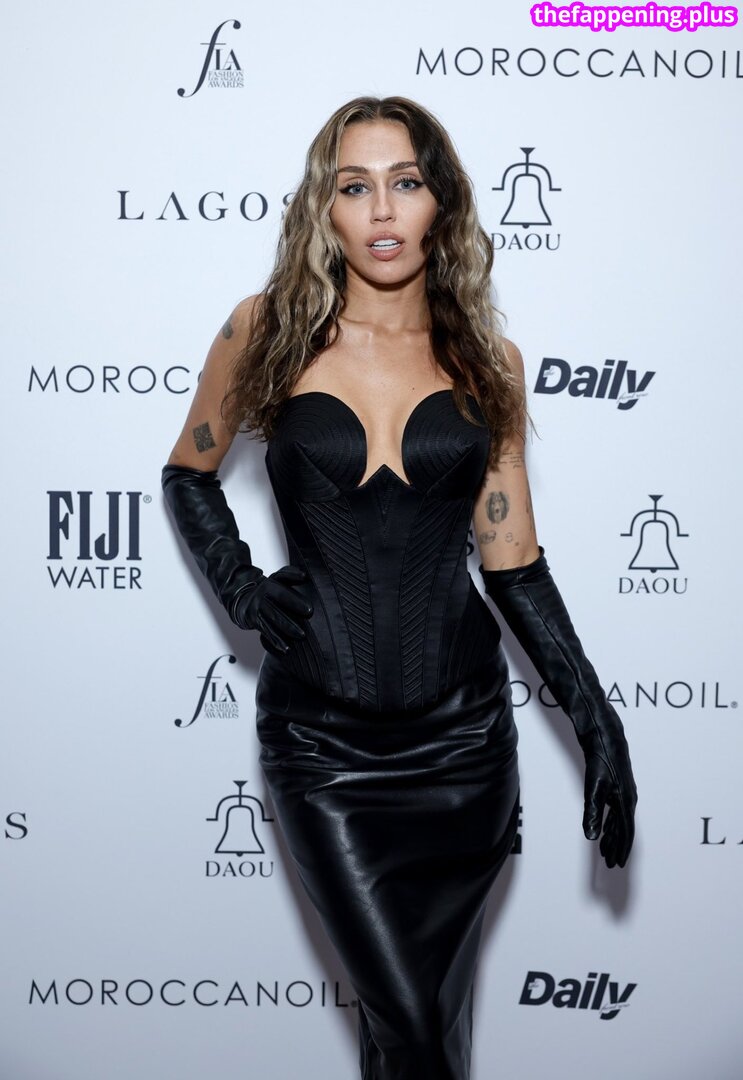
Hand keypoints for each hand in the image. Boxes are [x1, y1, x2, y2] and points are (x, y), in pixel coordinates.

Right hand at [233, 565, 313, 653]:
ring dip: (287, 629)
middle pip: (276, 608)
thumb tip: (304, 576)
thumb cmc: (268, 588)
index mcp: (268, 585)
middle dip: (293, 614)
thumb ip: (290, 574)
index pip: (283, 593)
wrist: (243, 597)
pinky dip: (276, 641)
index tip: (310, 609)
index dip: (296, 600)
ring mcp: (256, 610)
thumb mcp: (277, 577)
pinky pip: (267, 632)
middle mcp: (260, 598)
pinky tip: (287, 648)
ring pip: (272, 621)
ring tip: (302, 635)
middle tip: (308, 620)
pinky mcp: (254, 622)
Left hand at [582, 751, 636, 869]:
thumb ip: (592, 813)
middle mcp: (629, 799)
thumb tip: (591, 837)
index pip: (626, 833)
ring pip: (620, 821)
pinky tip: (603, 828)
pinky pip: (616, 812)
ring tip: (604, 851)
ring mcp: (624, 793)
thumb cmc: (601, 761)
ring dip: (613, 837)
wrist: (605, 737)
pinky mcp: (617, 788)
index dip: (622, 849)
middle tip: (610, 863)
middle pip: (624, 830)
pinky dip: (610, 823)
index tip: (618, 863)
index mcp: (626, 802)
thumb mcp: (594, 788)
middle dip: (617, 847)